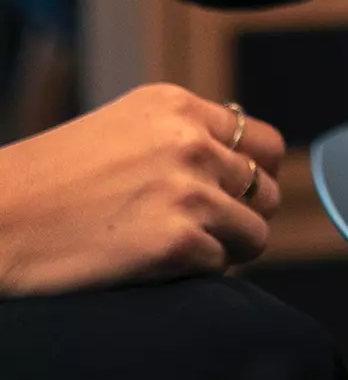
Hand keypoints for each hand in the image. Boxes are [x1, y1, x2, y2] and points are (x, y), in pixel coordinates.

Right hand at [0, 84, 285, 296]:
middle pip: (266, 190)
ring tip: (180, 249)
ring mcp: (188, 192)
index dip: (255, 176)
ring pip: (254, 232)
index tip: (234, 195)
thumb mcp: (123, 127)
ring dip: (226, 248)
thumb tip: (246, 165)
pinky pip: (222, 265)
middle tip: (203, 230)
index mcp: (178, 107)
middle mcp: (191, 142)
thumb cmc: (49, 181)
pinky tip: (155, 264)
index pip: (263, 143)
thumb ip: (184, 136)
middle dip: (243, 216)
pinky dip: (196, 272)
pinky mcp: (177, 241)